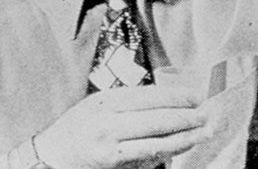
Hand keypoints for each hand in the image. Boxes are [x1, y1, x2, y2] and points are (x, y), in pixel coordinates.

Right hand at [33, 85, 212, 167]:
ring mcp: (110, 145)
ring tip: (203, 131)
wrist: (51, 156)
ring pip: (156, 140)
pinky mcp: (113, 163)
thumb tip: (167, 100)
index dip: (177, 97)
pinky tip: (182, 145)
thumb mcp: (98, 104)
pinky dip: (167, 150)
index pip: (150, 96)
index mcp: (107, 101)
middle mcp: (108, 121)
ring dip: (184, 136)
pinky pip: (147, 157)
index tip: (196, 96)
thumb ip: (128, 102)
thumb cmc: (77, 127)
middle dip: (186, 116)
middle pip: (157, 118)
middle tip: (207, 114)